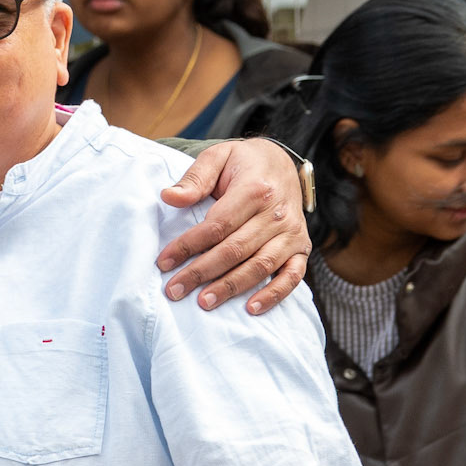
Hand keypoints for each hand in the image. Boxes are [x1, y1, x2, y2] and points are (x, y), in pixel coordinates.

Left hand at [159, 139, 308, 313]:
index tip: (164, 262)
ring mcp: (292, 233)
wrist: (281, 162)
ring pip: (259, 266)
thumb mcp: (218, 157)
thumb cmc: (244, 163)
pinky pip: (292, 276)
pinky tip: (251, 308)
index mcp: (255, 189)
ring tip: (204, 302)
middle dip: (202, 272)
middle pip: (235, 250)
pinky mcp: (301, 248)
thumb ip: (195, 178)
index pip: (217, 225)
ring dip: (230, 287)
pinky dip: (274, 294)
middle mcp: (277, 214)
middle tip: (175, 289)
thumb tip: (169, 197)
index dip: (188, 246)